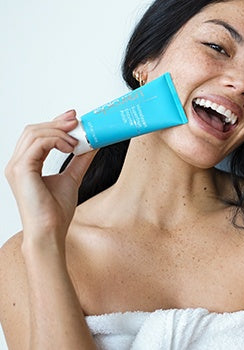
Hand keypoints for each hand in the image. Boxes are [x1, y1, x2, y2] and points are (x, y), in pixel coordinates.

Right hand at [5, 110, 95, 244]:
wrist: (50, 232)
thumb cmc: (55, 212)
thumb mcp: (72, 178)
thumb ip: (80, 160)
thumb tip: (93, 145)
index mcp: (26, 164)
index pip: (37, 135)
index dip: (55, 123)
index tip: (74, 119)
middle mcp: (17, 163)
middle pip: (33, 130)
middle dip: (57, 122)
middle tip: (78, 121)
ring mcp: (16, 166)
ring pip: (34, 133)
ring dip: (59, 132)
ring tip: (77, 141)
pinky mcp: (21, 169)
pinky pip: (38, 143)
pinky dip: (56, 140)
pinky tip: (70, 147)